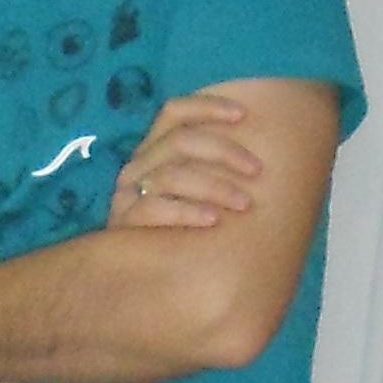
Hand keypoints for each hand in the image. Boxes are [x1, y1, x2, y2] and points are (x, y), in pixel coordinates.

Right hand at [107, 89, 261, 232]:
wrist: (138, 275)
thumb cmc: (181, 229)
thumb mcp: (195, 192)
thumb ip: (213, 170)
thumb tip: (259, 160)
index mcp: (153, 150)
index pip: (174, 112)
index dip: (208, 107)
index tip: (244, 115)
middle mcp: (138, 165)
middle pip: (180, 140)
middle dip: (225, 151)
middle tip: (257, 170)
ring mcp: (127, 193)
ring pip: (171, 175)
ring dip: (215, 187)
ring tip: (244, 204)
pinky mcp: (123, 222)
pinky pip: (154, 208)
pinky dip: (187, 211)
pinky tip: (214, 220)